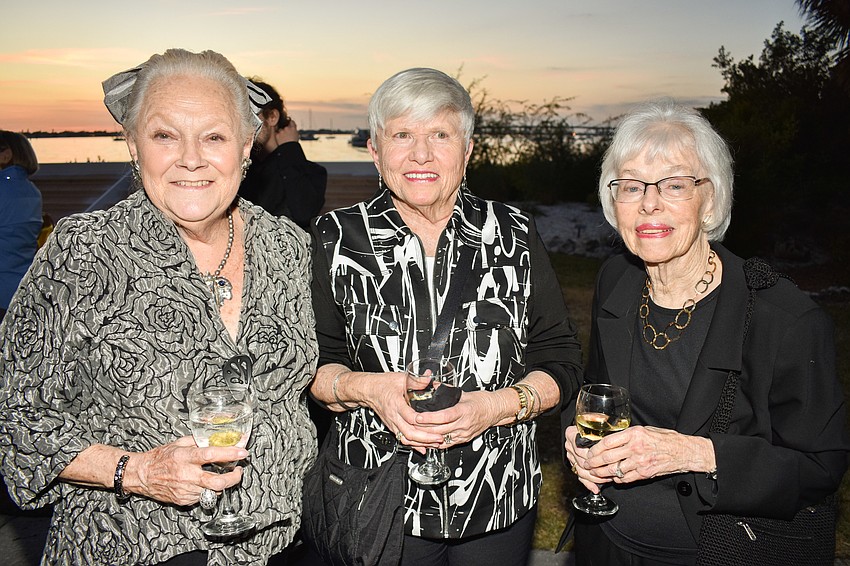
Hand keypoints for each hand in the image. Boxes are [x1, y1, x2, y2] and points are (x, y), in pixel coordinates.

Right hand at [125, 436, 248, 505]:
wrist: (142, 474)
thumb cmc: (160, 458)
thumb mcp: (179, 443)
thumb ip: (198, 441)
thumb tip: (217, 438)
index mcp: (185, 457)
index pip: (211, 455)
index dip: (230, 454)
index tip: (242, 452)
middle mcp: (186, 475)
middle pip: (217, 481)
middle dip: (233, 478)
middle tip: (238, 471)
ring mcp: (185, 490)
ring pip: (213, 491)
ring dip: (221, 484)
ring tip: (222, 475)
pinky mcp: (183, 500)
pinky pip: (203, 497)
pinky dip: (208, 490)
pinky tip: (205, 483)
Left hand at [275, 119, 299, 143]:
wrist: (289, 149)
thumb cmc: (294, 144)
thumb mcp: (297, 136)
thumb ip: (294, 131)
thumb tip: (292, 129)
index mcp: (293, 128)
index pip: (291, 122)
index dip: (290, 123)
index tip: (290, 124)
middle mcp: (287, 128)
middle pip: (285, 127)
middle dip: (286, 130)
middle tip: (287, 135)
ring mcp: (282, 131)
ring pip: (280, 130)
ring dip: (281, 133)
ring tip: (283, 139)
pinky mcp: (277, 135)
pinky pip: (277, 134)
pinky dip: (278, 136)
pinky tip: (280, 140)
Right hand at [361, 371, 443, 453]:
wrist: (369, 390)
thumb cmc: (382, 384)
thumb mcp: (401, 378)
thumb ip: (417, 380)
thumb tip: (429, 377)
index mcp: (396, 403)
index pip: (410, 416)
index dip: (423, 421)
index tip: (436, 422)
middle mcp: (393, 416)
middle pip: (409, 432)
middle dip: (426, 438)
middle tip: (439, 437)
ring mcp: (392, 423)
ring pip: (406, 439)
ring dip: (421, 443)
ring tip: (435, 443)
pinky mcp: (392, 426)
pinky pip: (403, 439)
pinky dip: (414, 445)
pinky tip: (423, 447)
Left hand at [410, 389, 501, 448]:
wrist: (494, 410)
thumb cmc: (481, 401)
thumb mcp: (464, 393)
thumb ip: (446, 390)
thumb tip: (431, 385)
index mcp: (464, 411)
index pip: (444, 416)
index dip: (430, 418)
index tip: (418, 416)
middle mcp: (464, 424)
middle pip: (440, 430)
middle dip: (423, 429)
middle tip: (410, 425)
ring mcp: (464, 434)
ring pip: (441, 439)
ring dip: (426, 438)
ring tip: (414, 434)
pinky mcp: (463, 439)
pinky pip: (446, 444)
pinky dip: (434, 443)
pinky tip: (425, 442)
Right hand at [564, 424, 608, 493]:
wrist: (586, 424)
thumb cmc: (593, 422)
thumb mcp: (595, 419)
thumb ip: (598, 422)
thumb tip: (604, 424)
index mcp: (571, 434)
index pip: (580, 449)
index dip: (592, 457)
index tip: (604, 460)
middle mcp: (569, 445)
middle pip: (581, 461)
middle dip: (595, 469)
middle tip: (609, 472)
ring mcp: (570, 455)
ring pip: (580, 470)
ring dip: (593, 477)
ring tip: (606, 479)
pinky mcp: (573, 463)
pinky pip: (579, 476)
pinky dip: (588, 483)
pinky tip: (595, 488)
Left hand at [579, 425, 715, 484]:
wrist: (684, 452)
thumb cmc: (664, 439)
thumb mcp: (645, 430)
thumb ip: (627, 435)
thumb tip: (610, 440)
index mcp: (634, 434)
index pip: (607, 442)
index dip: (594, 449)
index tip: (589, 452)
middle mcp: (636, 448)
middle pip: (607, 457)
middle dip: (593, 463)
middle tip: (587, 464)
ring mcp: (640, 462)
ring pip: (614, 470)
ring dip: (602, 473)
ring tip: (595, 473)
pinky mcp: (644, 473)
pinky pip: (625, 478)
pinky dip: (616, 479)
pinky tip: (612, 477)